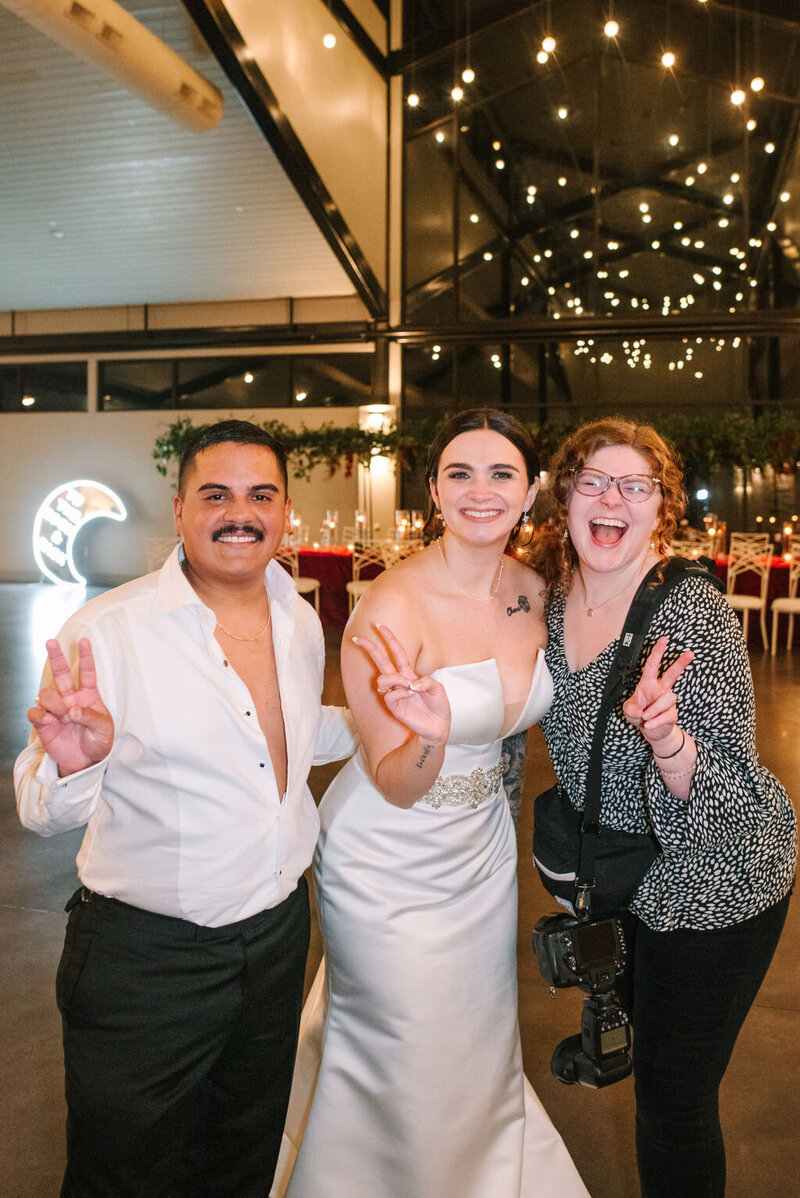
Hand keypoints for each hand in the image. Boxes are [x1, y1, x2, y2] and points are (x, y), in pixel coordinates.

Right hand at [28, 638, 113, 775]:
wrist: (86, 762)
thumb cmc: (98, 742)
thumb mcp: (104, 729)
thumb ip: (91, 717)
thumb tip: (72, 710)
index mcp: (88, 696)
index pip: (87, 672)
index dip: (85, 657)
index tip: (84, 641)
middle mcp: (70, 698)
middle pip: (61, 673)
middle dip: (56, 657)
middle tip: (51, 642)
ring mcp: (56, 710)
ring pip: (46, 693)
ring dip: (53, 702)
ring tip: (62, 714)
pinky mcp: (44, 723)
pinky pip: (35, 712)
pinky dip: (40, 715)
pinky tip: (49, 720)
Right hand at [352, 624, 450, 744]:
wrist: (438, 727)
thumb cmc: (437, 706)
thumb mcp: (438, 689)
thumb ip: (426, 682)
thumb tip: (410, 683)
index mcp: (409, 673)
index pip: (397, 653)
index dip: (389, 639)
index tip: (379, 626)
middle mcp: (399, 681)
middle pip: (381, 661)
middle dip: (369, 648)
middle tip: (357, 638)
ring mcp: (395, 693)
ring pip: (383, 678)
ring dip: (394, 678)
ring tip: (408, 685)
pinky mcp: (393, 706)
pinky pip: (390, 694)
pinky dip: (400, 692)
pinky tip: (410, 695)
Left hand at [622, 635, 693, 752]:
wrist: (649, 731)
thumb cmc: (639, 715)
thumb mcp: (628, 710)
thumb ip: (631, 709)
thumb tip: (642, 711)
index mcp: (648, 684)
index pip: (652, 665)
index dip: (657, 652)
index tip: (663, 640)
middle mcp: (660, 690)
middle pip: (672, 674)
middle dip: (680, 663)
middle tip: (690, 653)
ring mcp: (668, 702)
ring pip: (667, 699)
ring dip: (653, 710)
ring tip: (645, 717)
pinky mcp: (672, 714)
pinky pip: (665, 716)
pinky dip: (654, 722)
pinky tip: (648, 725)